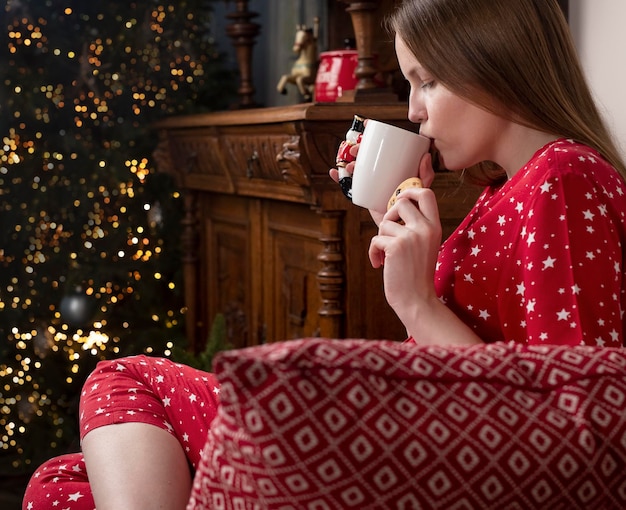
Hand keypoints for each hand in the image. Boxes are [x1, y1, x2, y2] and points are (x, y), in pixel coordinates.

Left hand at [368, 152, 440, 329]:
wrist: (416, 301)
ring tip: (387, 255)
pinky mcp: (397, 245)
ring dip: (380, 239)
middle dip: (390, 213)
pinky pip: (375, 238)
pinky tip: (380, 265)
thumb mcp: (418, 245)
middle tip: (390, 231)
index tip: (409, 178)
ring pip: (384, 221)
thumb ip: (407, 225)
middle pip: (402, 200)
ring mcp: (413, 236)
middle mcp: (427, 227)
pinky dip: (373, 253)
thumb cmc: (413, 273)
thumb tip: (388, 205)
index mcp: (434, 226)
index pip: (426, 194)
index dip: (414, 183)